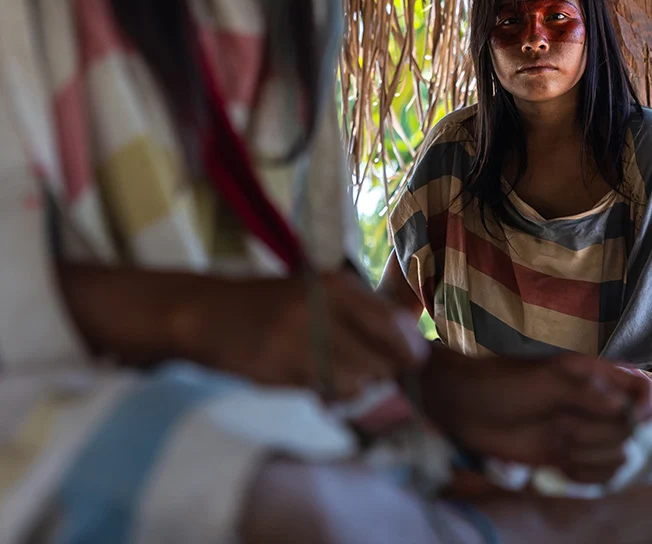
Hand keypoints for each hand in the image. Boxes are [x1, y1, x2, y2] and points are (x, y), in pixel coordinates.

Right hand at [181, 268, 428, 398]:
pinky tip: (320, 384)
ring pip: (356, 381)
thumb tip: (410, 333)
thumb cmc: (273, 302)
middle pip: (379, 358)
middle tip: (377, 371)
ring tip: (343, 376)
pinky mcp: (279, 370)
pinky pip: (325, 392)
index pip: (391, 323)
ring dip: (357, 385)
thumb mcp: (320, 290)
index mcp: (335, 285)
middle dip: (384, 370)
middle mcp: (321, 310)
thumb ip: (362, 309)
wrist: (209, 313)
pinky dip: (331, 394)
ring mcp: (298, 342)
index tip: (414, 359)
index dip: (409, 347)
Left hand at [421, 349, 651, 483]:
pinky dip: (584, 473)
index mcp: (593, 376)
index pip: (639, 390)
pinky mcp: (564, 457)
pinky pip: (595, 474)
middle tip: (566, 425)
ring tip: (560, 442)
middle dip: (602, 433)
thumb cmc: (501, 383)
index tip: (637, 419)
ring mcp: (580, 431)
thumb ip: (586, 392)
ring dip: (591, 454)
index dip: (646, 407)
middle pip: (629, 429)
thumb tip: (624, 406)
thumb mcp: (545, 380)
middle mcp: (593, 405)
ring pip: (615, 454)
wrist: (462, 408)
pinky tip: (563, 464)